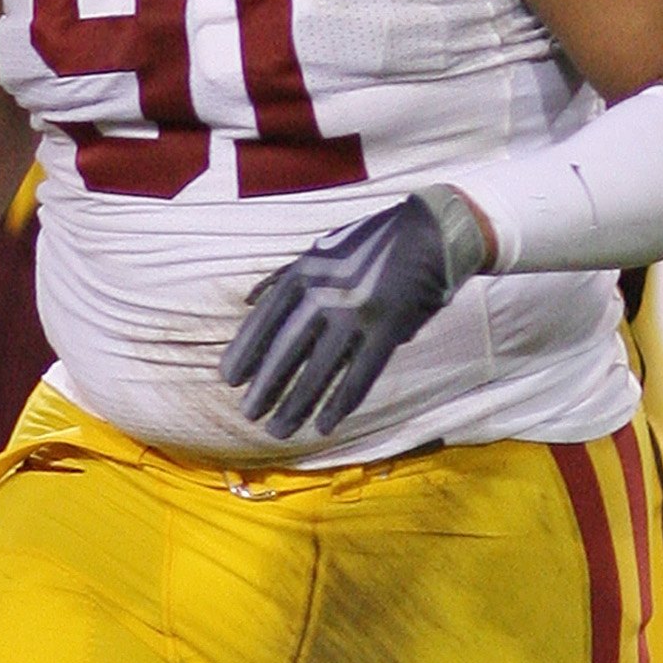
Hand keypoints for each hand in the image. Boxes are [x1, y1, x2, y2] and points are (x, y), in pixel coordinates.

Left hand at [221, 192, 483, 440]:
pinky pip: (359, 376)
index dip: (246, 352)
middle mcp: (325, 294)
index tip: (229, 379)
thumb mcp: (322, 249)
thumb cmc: (372, 243)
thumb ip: (284, 275)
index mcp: (305, 273)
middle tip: (249, 414)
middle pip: (286, 350)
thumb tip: (248, 300)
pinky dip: (339, 404)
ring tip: (278, 430)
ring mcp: (357, 313)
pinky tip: (324, 426)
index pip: (265, 320)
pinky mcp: (388, 330)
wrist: (432, 232)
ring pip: (319, 371)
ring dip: (295, 405)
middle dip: (265, 386)